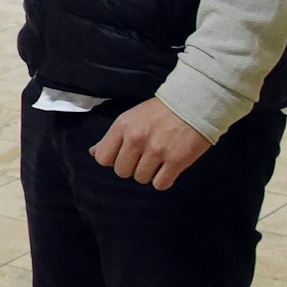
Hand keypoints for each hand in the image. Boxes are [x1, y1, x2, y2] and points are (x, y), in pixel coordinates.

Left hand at [90, 98, 209, 189]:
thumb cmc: (159, 111)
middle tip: (144, 157)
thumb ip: (112, 137)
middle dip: (131, 167)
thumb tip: (93, 152)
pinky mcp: (176, 161)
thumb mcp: (130, 118)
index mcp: (122, 127)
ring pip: (141, 178)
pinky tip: (168, 168)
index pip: (103, 158)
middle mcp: (136, 139)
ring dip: (149, 173)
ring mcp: (156, 150)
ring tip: (158, 160)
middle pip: (122, 171)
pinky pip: (160, 184)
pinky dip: (163, 180)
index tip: (124, 155)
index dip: (112, 160)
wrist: (193, 103)